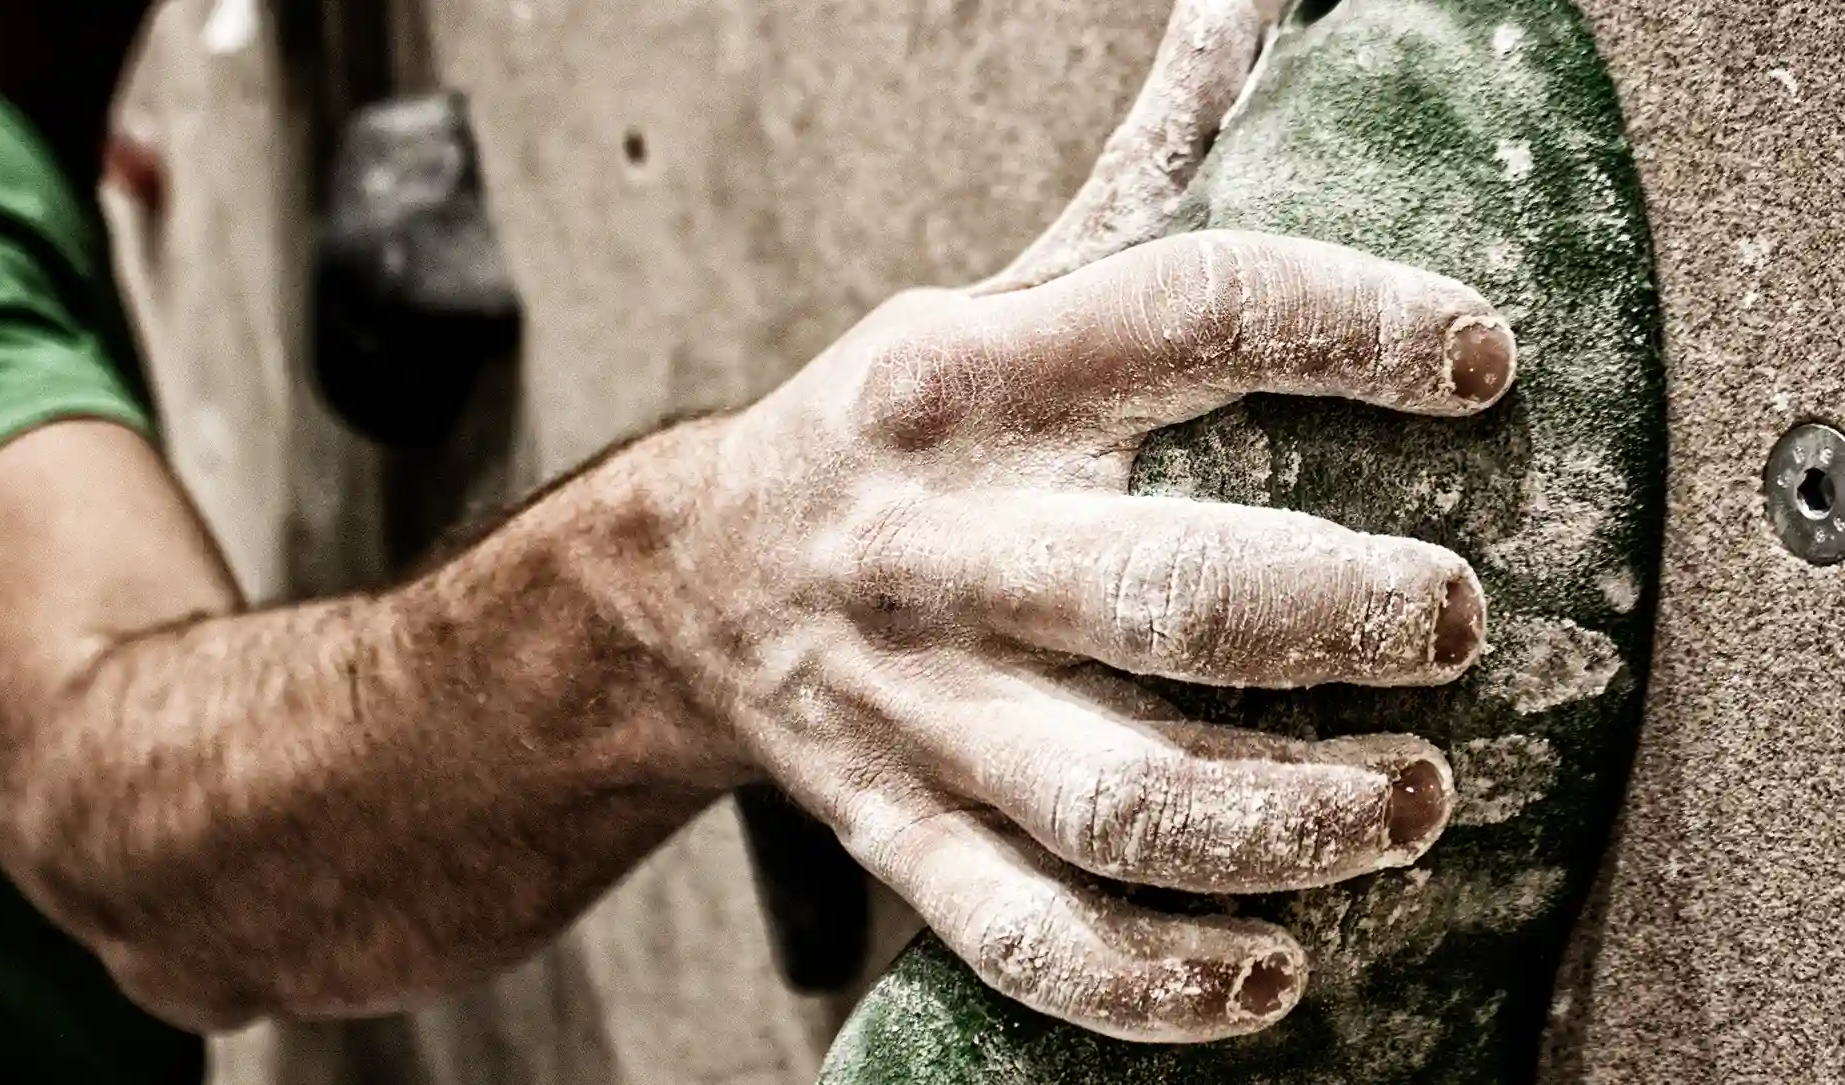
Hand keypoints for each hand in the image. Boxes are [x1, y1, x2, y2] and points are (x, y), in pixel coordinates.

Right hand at [614, 0, 1515, 1044]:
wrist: (686, 587)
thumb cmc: (888, 434)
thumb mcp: (994, 289)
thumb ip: (1147, 179)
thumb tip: (1264, 9)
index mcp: (968, 374)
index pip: (1186, 313)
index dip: (1353, 323)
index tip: (1476, 361)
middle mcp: (936, 544)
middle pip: (1159, 589)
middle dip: (1335, 615)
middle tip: (1447, 619)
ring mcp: (915, 707)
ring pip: (1111, 797)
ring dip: (1283, 821)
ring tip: (1407, 805)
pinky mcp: (899, 833)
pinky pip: (1027, 936)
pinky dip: (1156, 980)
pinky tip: (1269, 969)